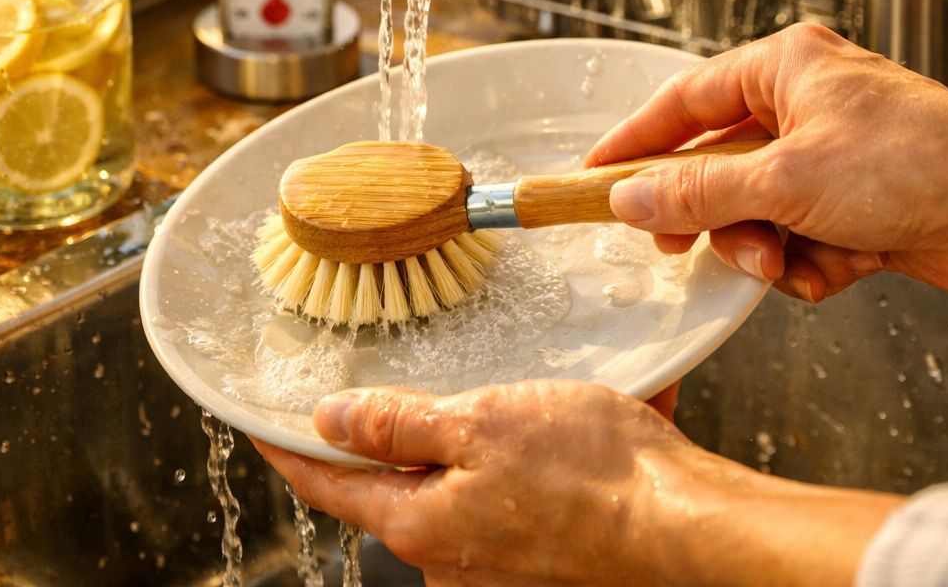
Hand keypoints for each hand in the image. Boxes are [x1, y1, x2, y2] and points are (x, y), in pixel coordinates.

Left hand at [253, 381, 897, 586]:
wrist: (691, 529)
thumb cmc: (594, 475)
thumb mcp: (481, 423)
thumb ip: (399, 425)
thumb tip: (329, 420)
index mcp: (420, 521)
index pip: (326, 483)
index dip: (287, 447)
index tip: (257, 422)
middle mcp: (451, 554)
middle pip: (396, 486)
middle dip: (402, 434)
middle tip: (404, 387)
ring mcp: (500, 559)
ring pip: (464, 483)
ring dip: (482, 436)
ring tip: (520, 396)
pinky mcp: (547, 552)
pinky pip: (522, 491)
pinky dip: (539, 450)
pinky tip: (576, 418)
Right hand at [586, 23, 947, 299]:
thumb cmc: (916, 164)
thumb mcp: (782, 179)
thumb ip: (695, 192)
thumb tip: (630, 196)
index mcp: (784, 69)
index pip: (683, 101)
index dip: (634, 140)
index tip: (595, 172)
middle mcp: (806, 107)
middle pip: (716, 166)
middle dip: (710, 214)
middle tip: (675, 240)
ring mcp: (833, 159)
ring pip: (755, 212)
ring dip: (762, 246)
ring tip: (781, 261)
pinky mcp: (858, 208)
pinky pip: (798, 242)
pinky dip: (808, 265)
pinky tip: (836, 269)